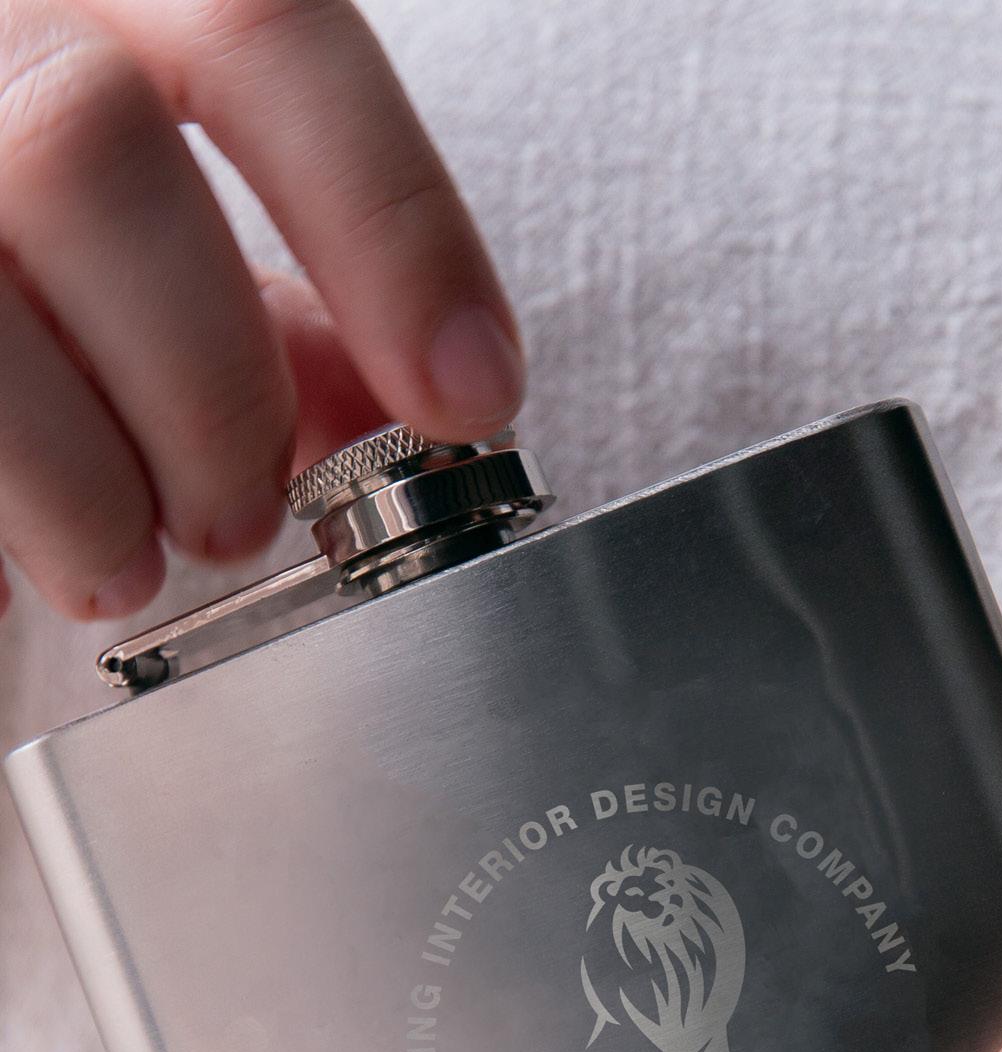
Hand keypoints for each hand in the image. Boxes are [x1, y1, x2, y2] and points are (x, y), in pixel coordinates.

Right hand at [0, 0, 523, 620]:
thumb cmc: (47, 232)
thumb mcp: (169, 219)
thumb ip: (281, 294)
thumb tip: (398, 414)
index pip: (267, 31)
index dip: (391, 224)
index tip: (472, 392)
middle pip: (95, 152)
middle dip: (208, 386)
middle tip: (239, 519)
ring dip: (81, 484)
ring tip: (121, 564)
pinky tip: (10, 562)